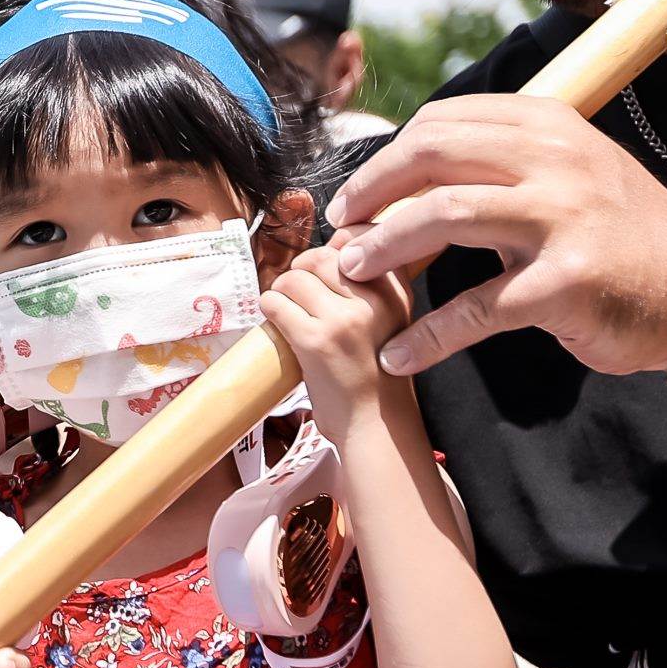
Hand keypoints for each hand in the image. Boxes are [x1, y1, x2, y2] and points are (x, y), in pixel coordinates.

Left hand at [261, 247, 413, 439]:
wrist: (376, 427)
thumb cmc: (377, 376)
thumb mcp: (388, 321)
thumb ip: (368, 284)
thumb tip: (335, 240)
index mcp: (397, 292)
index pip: (360, 242)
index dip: (331, 251)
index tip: (322, 271)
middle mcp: (376, 300)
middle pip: (322, 257)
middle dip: (301, 270)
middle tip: (297, 291)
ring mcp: (345, 319)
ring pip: (295, 278)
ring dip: (282, 292)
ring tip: (288, 311)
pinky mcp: (315, 340)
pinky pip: (277, 303)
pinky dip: (269, 309)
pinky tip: (277, 323)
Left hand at [325, 94, 666, 376]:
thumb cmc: (624, 234)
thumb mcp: (573, 171)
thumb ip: (507, 159)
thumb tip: (419, 160)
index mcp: (550, 126)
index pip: (444, 122)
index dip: (388, 157)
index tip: (361, 194)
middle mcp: (555, 161)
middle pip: (433, 155)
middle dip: (373, 191)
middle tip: (344, 228)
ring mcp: (562, 220)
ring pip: (444, 215)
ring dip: (384, 247)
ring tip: (353, 273)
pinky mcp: (565, 284)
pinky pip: (476, 308)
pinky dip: (428, 336)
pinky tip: (398, 355)